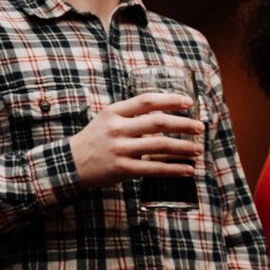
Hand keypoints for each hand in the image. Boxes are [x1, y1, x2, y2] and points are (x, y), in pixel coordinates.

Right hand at [69, 92, 203, 189]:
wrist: (70, 164)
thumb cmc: (93, 140)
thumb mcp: (105, 119)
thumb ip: (129, 115)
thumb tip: (161, 112)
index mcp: (114, 112)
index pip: (146, 101)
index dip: (170, 100)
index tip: (189, 102)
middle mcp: (117, 128)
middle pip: (158, 122)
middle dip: (184, 124)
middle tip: (200, 128)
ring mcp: (120, 149)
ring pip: (160, 145)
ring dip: (184, 147)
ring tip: (198, 150)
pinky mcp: (122, 169)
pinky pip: (154, 168)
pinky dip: (174, 169)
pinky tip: (187, 170)